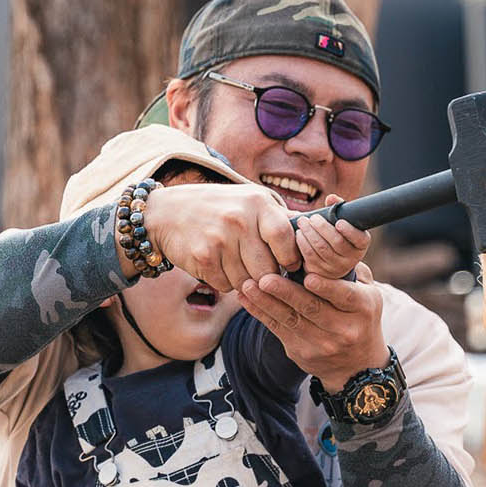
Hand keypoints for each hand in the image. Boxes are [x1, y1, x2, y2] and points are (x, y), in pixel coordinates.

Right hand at [137, 184, 300, 294]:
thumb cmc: (218, 209)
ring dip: (245, 280)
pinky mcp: (203, 257)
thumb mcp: (249, 201)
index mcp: (257, 202)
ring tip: (236, 263)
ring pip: (249, 281)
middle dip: (268, 276)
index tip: (288, 264)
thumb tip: (319, 231)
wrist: (166, 213)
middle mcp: (239, 219)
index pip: (286, 238)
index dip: (290, 258)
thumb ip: (280, 217)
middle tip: (261, 270)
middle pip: (269, 268)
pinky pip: (227, 285)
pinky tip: (218, 265)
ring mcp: (220, 238)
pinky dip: (225, 281)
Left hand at [238, 262, 388, 391]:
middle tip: (265, 278)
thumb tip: (330, 240)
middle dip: (286, 293)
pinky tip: (246, 298)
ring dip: (266, 302)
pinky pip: (277, 329)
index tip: (308, 277)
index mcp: (363, 308)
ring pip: (290, 319)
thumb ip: (352, 270)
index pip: (344, 296)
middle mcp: (344, 329)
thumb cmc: (360, 317)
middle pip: (312, 308)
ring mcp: (322, 344)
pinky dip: (260, 312)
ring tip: (248, 285)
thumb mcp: (369, 294)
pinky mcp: (301, 353)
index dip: (326, 288)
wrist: (357, 366)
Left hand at [293, 195, 370, 280]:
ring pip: (321, 248)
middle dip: (322, 227)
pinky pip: (310, 256)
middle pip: (337, 242)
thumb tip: (331, 198)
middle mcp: (351, 259)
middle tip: (313, 218)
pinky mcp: (321, 271)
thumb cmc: (336, 234)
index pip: (360, 239)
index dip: (349, 231)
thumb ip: (337, 209)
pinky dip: (303, 242)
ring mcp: (336, 267)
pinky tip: (299, 234)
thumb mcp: (341, 223)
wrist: (329, 259)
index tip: (339, 222)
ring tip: (303, 222)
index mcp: (360, 245)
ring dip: (309, 233)